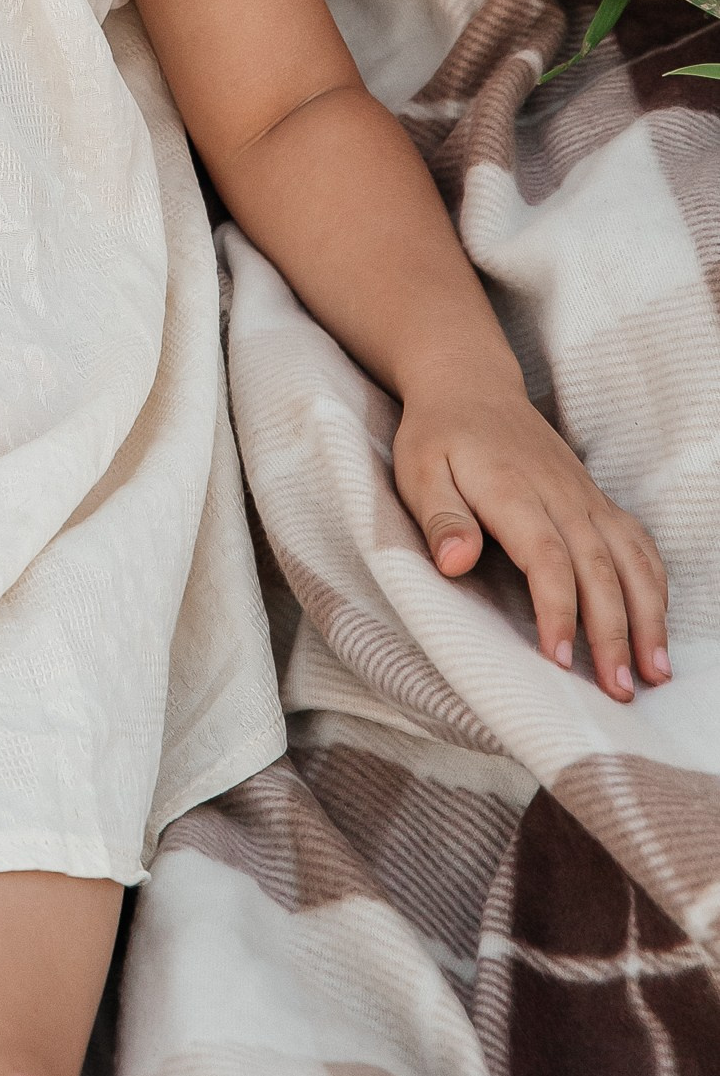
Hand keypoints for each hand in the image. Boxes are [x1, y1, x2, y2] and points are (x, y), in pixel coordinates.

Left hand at [395, 372, 668, 700]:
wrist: (471, 385)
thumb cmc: (439, 435)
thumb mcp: (418, 469)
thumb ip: (439, 517)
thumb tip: (456, 562)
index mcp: (513, 490)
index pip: (546, 558)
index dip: (557, 609)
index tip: (559, 658)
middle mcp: (560, 495)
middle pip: (597, 568)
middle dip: (612, 632)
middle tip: (618, 689)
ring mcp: (584, 496)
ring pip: (629, 559)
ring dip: (647, 615)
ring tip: (654, 671)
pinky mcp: (596, 499)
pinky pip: (638, 542)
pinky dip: (654, 583)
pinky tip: (657, 624)